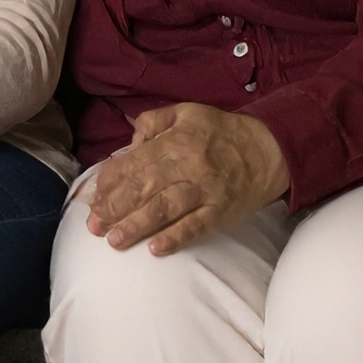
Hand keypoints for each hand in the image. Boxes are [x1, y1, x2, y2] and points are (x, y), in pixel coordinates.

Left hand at [81, 103, 288, 256]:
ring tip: (114, 241)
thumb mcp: (185, 112)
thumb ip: (152, 123)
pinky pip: (196, 226)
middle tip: (94, 226)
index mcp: (175, 140)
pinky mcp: (221, 211)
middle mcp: (188, 166)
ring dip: (137, 226)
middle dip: (115, 208)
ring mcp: (205, 191)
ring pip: (165, 209)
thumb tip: (129, 144)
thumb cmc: (220, 131)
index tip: (94, 198)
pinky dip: (176, 238)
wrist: (269, 149)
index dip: (111, 181)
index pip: (134, 162)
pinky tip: (155, 249)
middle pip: (144, 188)